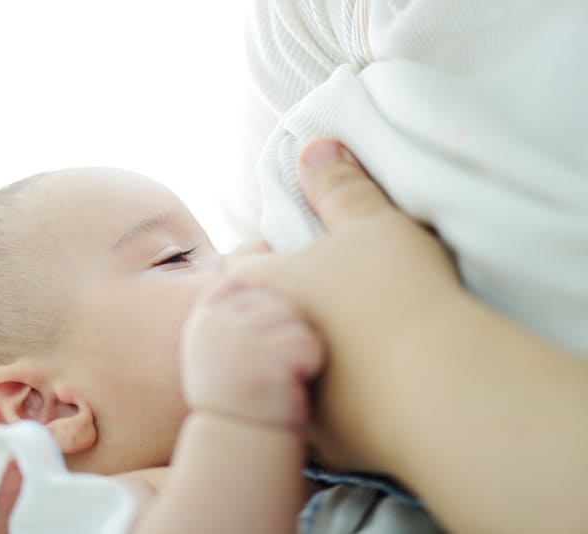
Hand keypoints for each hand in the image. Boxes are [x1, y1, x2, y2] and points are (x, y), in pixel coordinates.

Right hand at [180, 279, 323, 427]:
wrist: (238, 441)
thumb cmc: (238, 388)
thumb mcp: (217, 339)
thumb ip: (233, 300)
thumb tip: (258, 244)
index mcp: (207, 313)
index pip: (244, 266)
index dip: (268, 279)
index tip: (273, 309)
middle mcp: (217, 322)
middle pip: (279, 293)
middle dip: (289, 321)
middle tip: (278, 355)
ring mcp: (239, 340)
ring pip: (296, 316)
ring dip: (301, 343)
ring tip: (287, 370)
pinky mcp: (268, 362)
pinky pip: (308, 343)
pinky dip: (310, 364)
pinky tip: (295, 382)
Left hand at [228, 139, 460, 469]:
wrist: (437, 387)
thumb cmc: (395, 291)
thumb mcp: (370, 223)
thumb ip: (338, 185)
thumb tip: (314, 145)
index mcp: (260, 287)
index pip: (239, 262)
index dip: (264, 250)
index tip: (291, 249)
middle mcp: (261, 346)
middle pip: (257, 315)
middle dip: (281, 302)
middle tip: (321, 294)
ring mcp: (290, 396)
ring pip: (286, 365)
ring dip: (306, 350)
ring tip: (349, 340)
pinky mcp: (324, 441)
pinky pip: (321, 410)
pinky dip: (336, 394)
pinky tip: (370, 384)